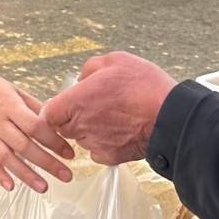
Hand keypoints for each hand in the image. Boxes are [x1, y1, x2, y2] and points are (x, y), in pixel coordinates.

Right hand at [0, 68, 73, 192]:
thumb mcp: (14, 89)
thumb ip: (34, 107)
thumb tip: (56, 121)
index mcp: (9, 106)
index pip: (34, 127)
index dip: (53, 141)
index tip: (68, 152)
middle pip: (24, 146)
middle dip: (47, 162)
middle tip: (65, 175)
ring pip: (7, 158)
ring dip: (26, 174)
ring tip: (44, 187)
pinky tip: (11, 187)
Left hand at [41, 52, 175, 165]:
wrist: (171, 117)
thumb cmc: (144, 87)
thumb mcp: (115, 60)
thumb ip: (90, 68)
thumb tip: (82, 79)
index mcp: (76, 102)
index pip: (48, 113)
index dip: (56, 108)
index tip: (67, 103)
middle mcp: (81, 126)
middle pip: (63, 127)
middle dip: (72, 118)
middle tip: (94, 107)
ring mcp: (95, 144)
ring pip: (81, 139)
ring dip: (89, 131)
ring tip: (113, 117)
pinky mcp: (110, 157)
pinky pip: (98, 152)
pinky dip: (104, 144)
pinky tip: (119, 131)